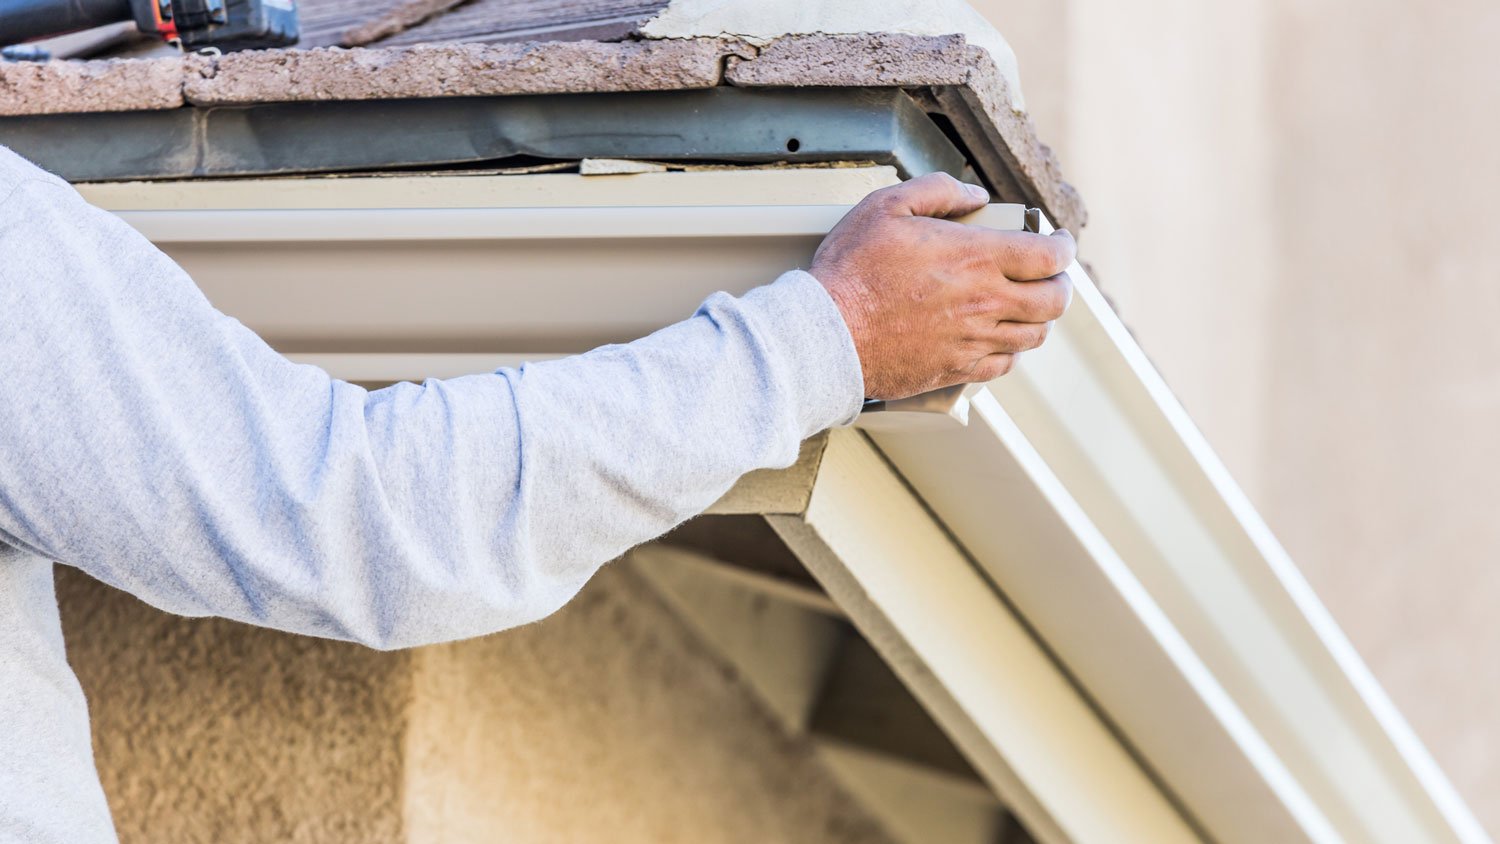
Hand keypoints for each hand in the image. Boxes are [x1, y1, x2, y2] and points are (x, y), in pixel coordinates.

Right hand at [810, 173, 1075, 400]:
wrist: (826, 334)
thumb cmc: (851, 270)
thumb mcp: (886, 206)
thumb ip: (937, 191)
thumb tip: (974, 195)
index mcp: (976, 258)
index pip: (1049, 256)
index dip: (1063, 247)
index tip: (1059, 241)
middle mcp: (985, 302)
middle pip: (1054, 301)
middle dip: (1062, 285)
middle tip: (1052, 276)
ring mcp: (973, 340)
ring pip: (1034, 335)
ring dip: (1040, 318)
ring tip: (1029, 306)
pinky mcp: (955, 369)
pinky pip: (1003, 365)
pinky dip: (1011, 350)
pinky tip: (998, 338)